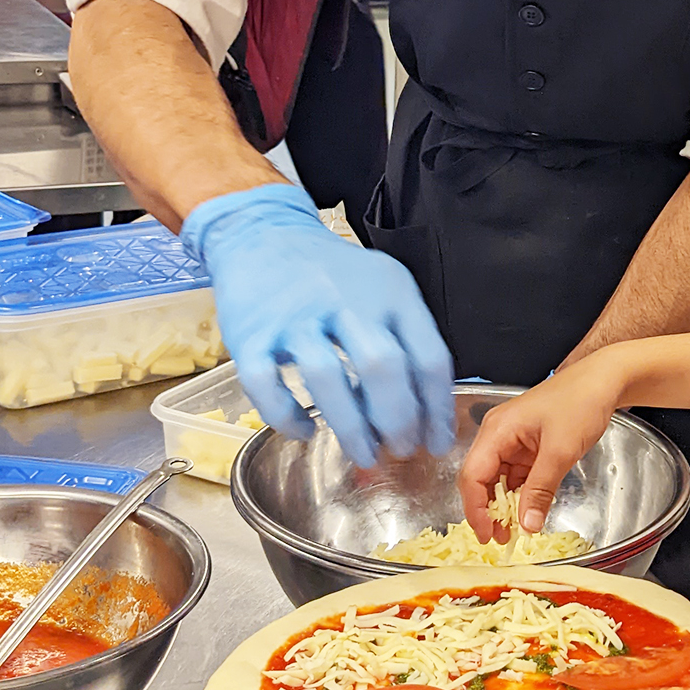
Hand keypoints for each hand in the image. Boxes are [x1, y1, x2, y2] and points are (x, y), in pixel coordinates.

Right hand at [182, 183, 454, 468]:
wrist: (265, 235)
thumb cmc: (334, 275)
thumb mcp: (383, 288)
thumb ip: (405, 339)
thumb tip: (427, 413)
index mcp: (390, 291)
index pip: (428, 355)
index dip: (437, 408)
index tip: (438, 443)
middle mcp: (346, 300)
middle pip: (382, 368)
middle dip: (398, 420)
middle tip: (401, 450)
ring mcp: (295, 317)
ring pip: (327, 378)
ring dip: (351, 427)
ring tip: (364, 454)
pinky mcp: (251, 334)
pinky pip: (266, 384)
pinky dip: (286, 416)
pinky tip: (304, 431)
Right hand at [458, 353, 625, 541]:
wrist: (604, 380)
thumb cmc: (580, 404)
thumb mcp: (560, 450)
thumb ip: (540, 489)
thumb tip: (526, 525)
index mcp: (497, 430)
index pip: (472, 475)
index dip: (475, 509)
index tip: (488, 535)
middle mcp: (498, 434)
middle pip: (480, 478)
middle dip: (486, 510)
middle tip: (500, 538)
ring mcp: (513, 439)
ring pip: (497, 479)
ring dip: (503, 505)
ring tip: (512, 531)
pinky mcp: (528, 445)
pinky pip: (515, 474)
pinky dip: (518, 493)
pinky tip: (526, 511)